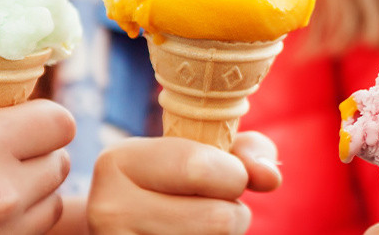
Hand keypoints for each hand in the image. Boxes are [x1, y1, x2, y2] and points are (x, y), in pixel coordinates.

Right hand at [87, 133, 281, 234]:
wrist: (129, 226)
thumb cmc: (177, 185)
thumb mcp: (204, 154)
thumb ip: (245, 151)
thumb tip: (270, 176)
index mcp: (120, 161)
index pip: (200, 169)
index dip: (234, 176)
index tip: (226, 176)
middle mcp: (108, 208)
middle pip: (218, 220)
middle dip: (233, 213)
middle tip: (209, 208)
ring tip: (195, 226)